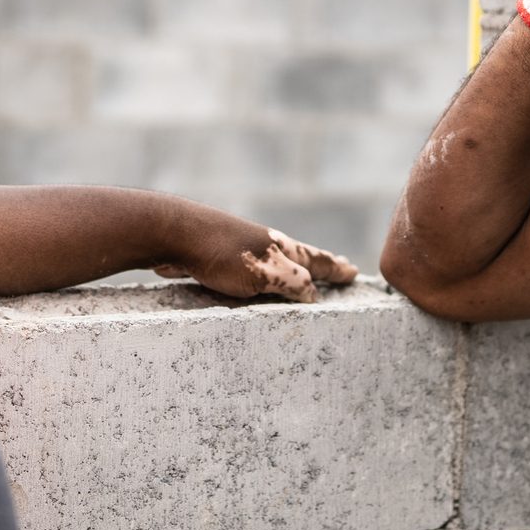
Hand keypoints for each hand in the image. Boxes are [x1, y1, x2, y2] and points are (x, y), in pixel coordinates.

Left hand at [155, 222, 357, 303]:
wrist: (175, 233)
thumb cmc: (222, 253)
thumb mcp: (266, 273)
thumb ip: (294, 284)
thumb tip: (314, 295)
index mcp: (282, 248)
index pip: (318, 261)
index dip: (336, 270)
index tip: (354, 272)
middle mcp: (267, 246)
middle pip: (302, 258)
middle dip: (322, 266)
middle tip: (342, 268)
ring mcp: (245, 251)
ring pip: (278, 264)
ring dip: (296, 272)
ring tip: (306, 278)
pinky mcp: (222, 260)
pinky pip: (254, 274)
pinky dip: (267, 280)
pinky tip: (259, 287)